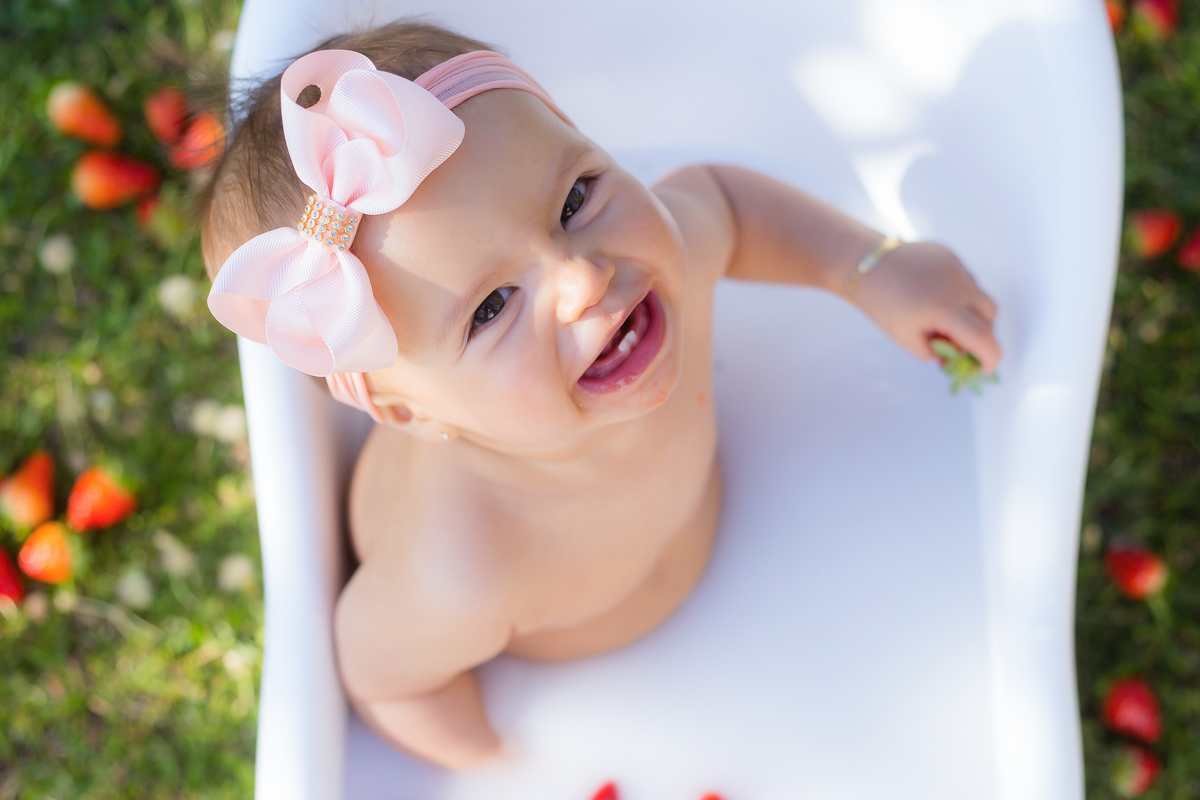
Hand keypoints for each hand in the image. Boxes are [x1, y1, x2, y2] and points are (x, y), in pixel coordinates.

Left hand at [849, 240, 1001, 374]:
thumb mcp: (907, 338)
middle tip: (957, 343)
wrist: (865, 265)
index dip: (990, 357)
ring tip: (939, 317)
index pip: (983, 338)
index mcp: (944, 309)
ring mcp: (956, 266)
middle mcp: (957, 285)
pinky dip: (959, 293)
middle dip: (980, 334)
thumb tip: (957, 357)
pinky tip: (933, 295)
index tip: (985, 368)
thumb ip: (936, 352)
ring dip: (970, 312)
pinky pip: (967, 279)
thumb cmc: (883, 306)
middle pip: (989, 316)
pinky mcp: (950, 255)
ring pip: (979, 296)